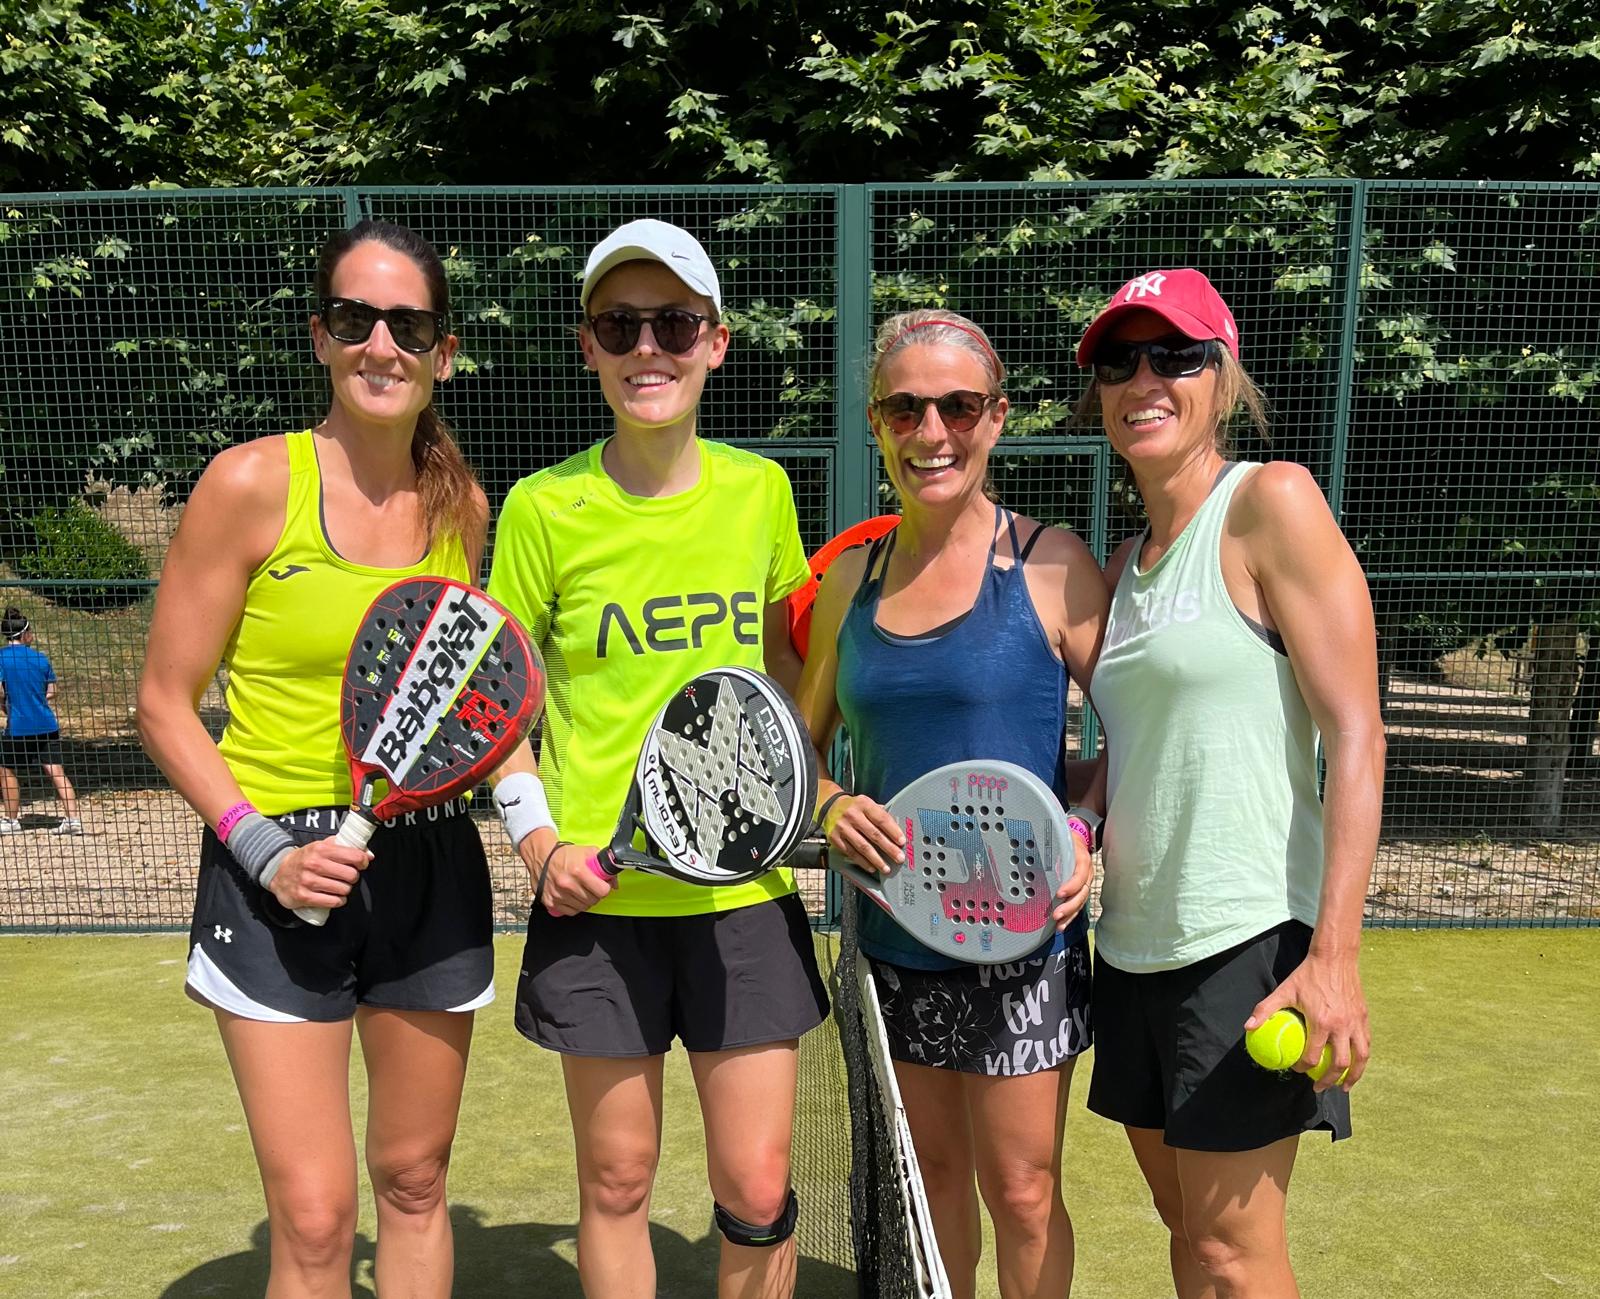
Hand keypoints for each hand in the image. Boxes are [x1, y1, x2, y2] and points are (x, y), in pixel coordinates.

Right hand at [267, 837, 369, 912]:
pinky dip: (338, 901)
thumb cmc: (304, 859)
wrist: (277, 872)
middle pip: (351, 875)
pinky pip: (332, 902)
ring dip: (345, 890)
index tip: (361, 864)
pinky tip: (334, 897)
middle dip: (353, 877)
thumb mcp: (322, 847)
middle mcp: (315, 864)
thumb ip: (344, 847)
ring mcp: (308, 881)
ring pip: (343, 890)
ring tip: (338, 887)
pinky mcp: (304, 896)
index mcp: (321, 849)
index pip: (354, 856)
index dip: (362, 861)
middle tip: (347, 877)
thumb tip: (369, 854)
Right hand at [537, 842, 613, 917]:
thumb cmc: (563, 854)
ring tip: (582, 891)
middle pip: (593, 900)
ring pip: (583, 907)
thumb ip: (602, 864)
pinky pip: (570, 911)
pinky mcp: (551, 902)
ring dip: (586, 901)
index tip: (603, 885)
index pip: (602, 891)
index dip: (605, 888)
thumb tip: (614, 881)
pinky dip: (575, 906)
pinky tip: (574, 897)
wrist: (540, 856)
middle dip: (596, 894)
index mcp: (578, 871)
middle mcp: (568, 885)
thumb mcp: (586, 851)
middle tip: (593, 887)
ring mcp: (558, 895)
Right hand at [825, 794, 903, 875]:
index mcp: (863, 804)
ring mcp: (842, 827)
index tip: (902, 842)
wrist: (829, 806)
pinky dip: (862, 862)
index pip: (881, 819)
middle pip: (874, 834)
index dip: (893, 831)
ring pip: (862, 846)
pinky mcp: (835, 838)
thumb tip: (897, 831)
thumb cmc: (854, 807)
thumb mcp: (867, 803)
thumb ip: (880, 814)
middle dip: (888, 848)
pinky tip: (871, 867)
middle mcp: (852, 815)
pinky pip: (851, 853)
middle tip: (899, 858)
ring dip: (876, 859)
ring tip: (886, 868)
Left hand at [1052, 833, 1092, 930]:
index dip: (1071, 885)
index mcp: (1082, 860)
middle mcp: (1086, 874)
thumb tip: (1031, 847)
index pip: (1079, 875)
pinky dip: (1070, 917)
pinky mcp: (1080, 891)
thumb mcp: (1062, 837)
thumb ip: (1053, 844)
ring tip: (1059, 924)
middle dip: (1069, 906)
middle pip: (1082, 894)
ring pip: (1080, 902)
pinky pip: (1077, 905)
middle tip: (1056, 915)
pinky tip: (1061, 925)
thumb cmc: (1067, 839)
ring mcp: (1085, 884)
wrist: (1078, 840)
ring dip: (1069, 915)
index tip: (1059, 894)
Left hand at [1245, 949, 1369, 1091]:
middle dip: (1328, 1080)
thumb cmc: (1308, 975)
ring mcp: (1356, 1023)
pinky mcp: (1364, 1018)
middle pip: (1339, 1064)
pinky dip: (1361, 1058)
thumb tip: (1248, 1027)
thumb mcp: (1284, 991)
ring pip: (1360, 1057)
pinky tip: (1355, 1064)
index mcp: (1322, 1022)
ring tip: (1344, 1087)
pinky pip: (1366, 1044)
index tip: (1298, 1070)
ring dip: (1353, 1076)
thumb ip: (1265, 1010)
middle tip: (1319, 1087)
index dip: (1304, 1067)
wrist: (1335, 958)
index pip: (1313, 1056)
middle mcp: (1342, 1026)